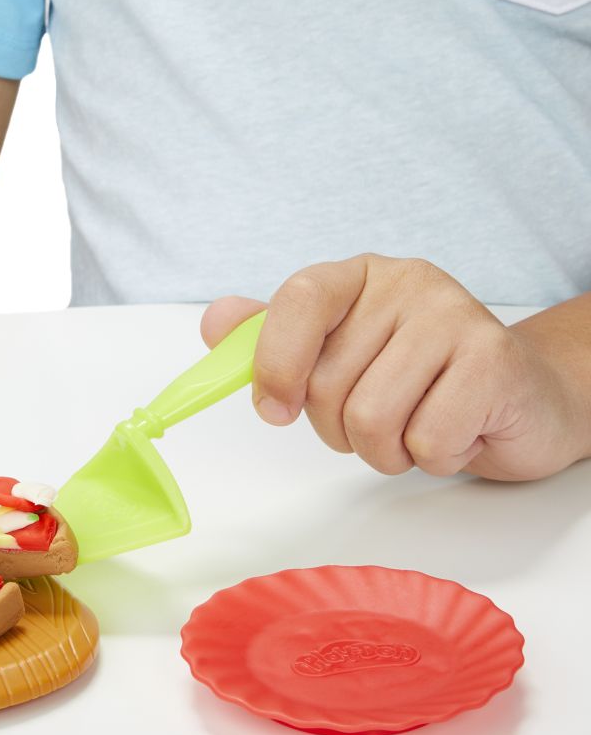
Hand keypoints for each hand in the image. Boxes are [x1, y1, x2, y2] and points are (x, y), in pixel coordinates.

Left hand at [201, 255, 590, 480]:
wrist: (518, 396)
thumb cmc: (417, 378)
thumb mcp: (341, 353)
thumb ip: (273, 338)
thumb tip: (216, 322)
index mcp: (358, 276)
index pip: (299, 300)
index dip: (276, 363)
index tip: (274, 410)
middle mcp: (407, 283)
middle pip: (327, 382)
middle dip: (341, 428)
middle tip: (380, 418)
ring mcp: (455, 316)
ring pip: (371, 418)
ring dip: (386, 450)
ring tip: (417, 427)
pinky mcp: (494, 361)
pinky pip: (425, 440)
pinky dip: (433, 458)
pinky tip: (457, 432)